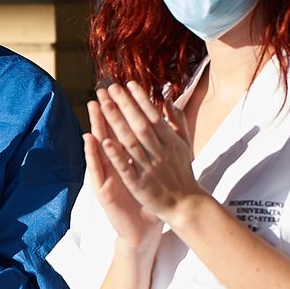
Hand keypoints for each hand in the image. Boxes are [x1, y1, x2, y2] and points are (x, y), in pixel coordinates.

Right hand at [84, 98, 159, 251]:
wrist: (142, 229)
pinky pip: (97, 169)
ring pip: (99, 147)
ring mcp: (106, 176)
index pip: (122, 130)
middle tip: (101, 91)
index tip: (120, 89)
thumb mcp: (151, 171)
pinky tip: (91, 140)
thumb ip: (153, 150)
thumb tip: (160, 128)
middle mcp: (114, 164)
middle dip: (105, 112)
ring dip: (95, 126)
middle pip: (108, 133)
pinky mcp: (103, 189)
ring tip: (92, 107)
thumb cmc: (147, 199)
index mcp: (126, 159)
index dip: (121, 110)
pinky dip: (94, 154)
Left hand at [93, 81, 205, 225]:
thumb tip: (169, 100)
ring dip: (116, 122)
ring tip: (103, 105)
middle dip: (125, 104)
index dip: (141, 99)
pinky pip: (126, 167)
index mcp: (170, 141)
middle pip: (140, 124)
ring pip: (130, 142)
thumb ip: (177, 122)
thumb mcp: (185, 145)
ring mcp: (149, 167)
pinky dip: (116, 154)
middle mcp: (160, 152)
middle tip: (110, 88)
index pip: (154, 116)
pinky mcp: (139, 183)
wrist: (186, 205)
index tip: (128, 83)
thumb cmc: (183, 173)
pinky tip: (104, 141)